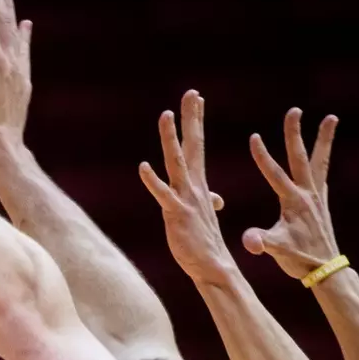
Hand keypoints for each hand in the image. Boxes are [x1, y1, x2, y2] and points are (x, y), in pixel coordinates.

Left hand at [139, 90, 236, 284]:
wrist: (212, 266)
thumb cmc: (206, 242)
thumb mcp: (206, 216)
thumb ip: (208, 201)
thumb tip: (216, 199)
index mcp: (200, 186)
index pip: (197, 147)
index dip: (196, 122)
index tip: (197, 99)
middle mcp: (194, 187)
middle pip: (192, 146)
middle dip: (191, 119)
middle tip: (191, 93)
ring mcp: (185, 199)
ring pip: (176, 162)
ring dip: (170, 138)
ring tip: (165, 114)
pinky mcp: (176, 214)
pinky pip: (163, 194)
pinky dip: (153, 180)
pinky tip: (142, 167)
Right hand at [243, 109, 341, 279]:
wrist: (325, 269)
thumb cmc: (299, 260)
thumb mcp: (277, 250)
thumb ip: (263, 242)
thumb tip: (249, 241)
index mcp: (294, 201)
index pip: (275, 173)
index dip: (263, 156)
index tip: (253, 137)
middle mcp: (308, 194)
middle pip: (301, 157)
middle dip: (295, 134)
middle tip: (294, 111)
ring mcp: (318, 196)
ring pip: (319, 160)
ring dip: (323, 139)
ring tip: (330, 118)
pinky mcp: (322, 203)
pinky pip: (322, 175)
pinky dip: (322, 160)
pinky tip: (320, 156)